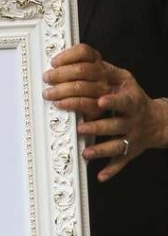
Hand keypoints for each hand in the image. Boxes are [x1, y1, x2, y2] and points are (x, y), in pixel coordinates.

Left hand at [43, 44, 167, 180]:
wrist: (158, 120)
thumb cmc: (132, 98)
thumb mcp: (124, 81)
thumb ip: (104, 72)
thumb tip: (78, 58)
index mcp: (130, 102)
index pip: (122, 101)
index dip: (111, 102)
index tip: (100, 101)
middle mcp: (131, 121)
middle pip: (115, 125)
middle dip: (97, 127)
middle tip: (80, 128)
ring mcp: (131, 138)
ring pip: (116, 145)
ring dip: (101, 149)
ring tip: (85, 152)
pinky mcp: (130, 152)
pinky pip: (121, 163)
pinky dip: (111, 170)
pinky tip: (100, 177)